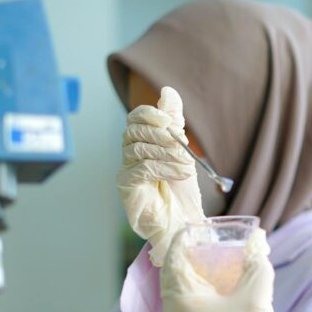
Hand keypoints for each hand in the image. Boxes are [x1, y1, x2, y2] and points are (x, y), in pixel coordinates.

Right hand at [118, 86, 205, 266]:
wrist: (183, 220)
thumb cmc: (181, 190)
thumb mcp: (183, 150)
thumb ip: (174, 120)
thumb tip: (167, 91)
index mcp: (142, 141)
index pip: (135, 117)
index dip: (151, 114)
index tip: (171, 122)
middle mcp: (129, 153)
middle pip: (134, 130)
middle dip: (163, 135)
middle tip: (184, 148)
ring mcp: (125, 170)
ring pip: (139, 148)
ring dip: (168, 154)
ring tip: (185, 168)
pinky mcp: (126, 186)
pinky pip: (141, 167)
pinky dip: (164, 168)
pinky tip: (177, 176)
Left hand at [161, 226, 275, 311]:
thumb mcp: (255, 297)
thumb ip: (257, 265)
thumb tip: (258, 241)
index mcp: (180, 299)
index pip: (174, 257)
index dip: (185, 239)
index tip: (198, 227)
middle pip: (175, 276)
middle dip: (191, 258)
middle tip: (210, 246)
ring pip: (180, 295)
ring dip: (196, 279)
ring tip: (217, 269)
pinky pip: (187, 311)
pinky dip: (199, 297)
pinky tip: (219, 296)